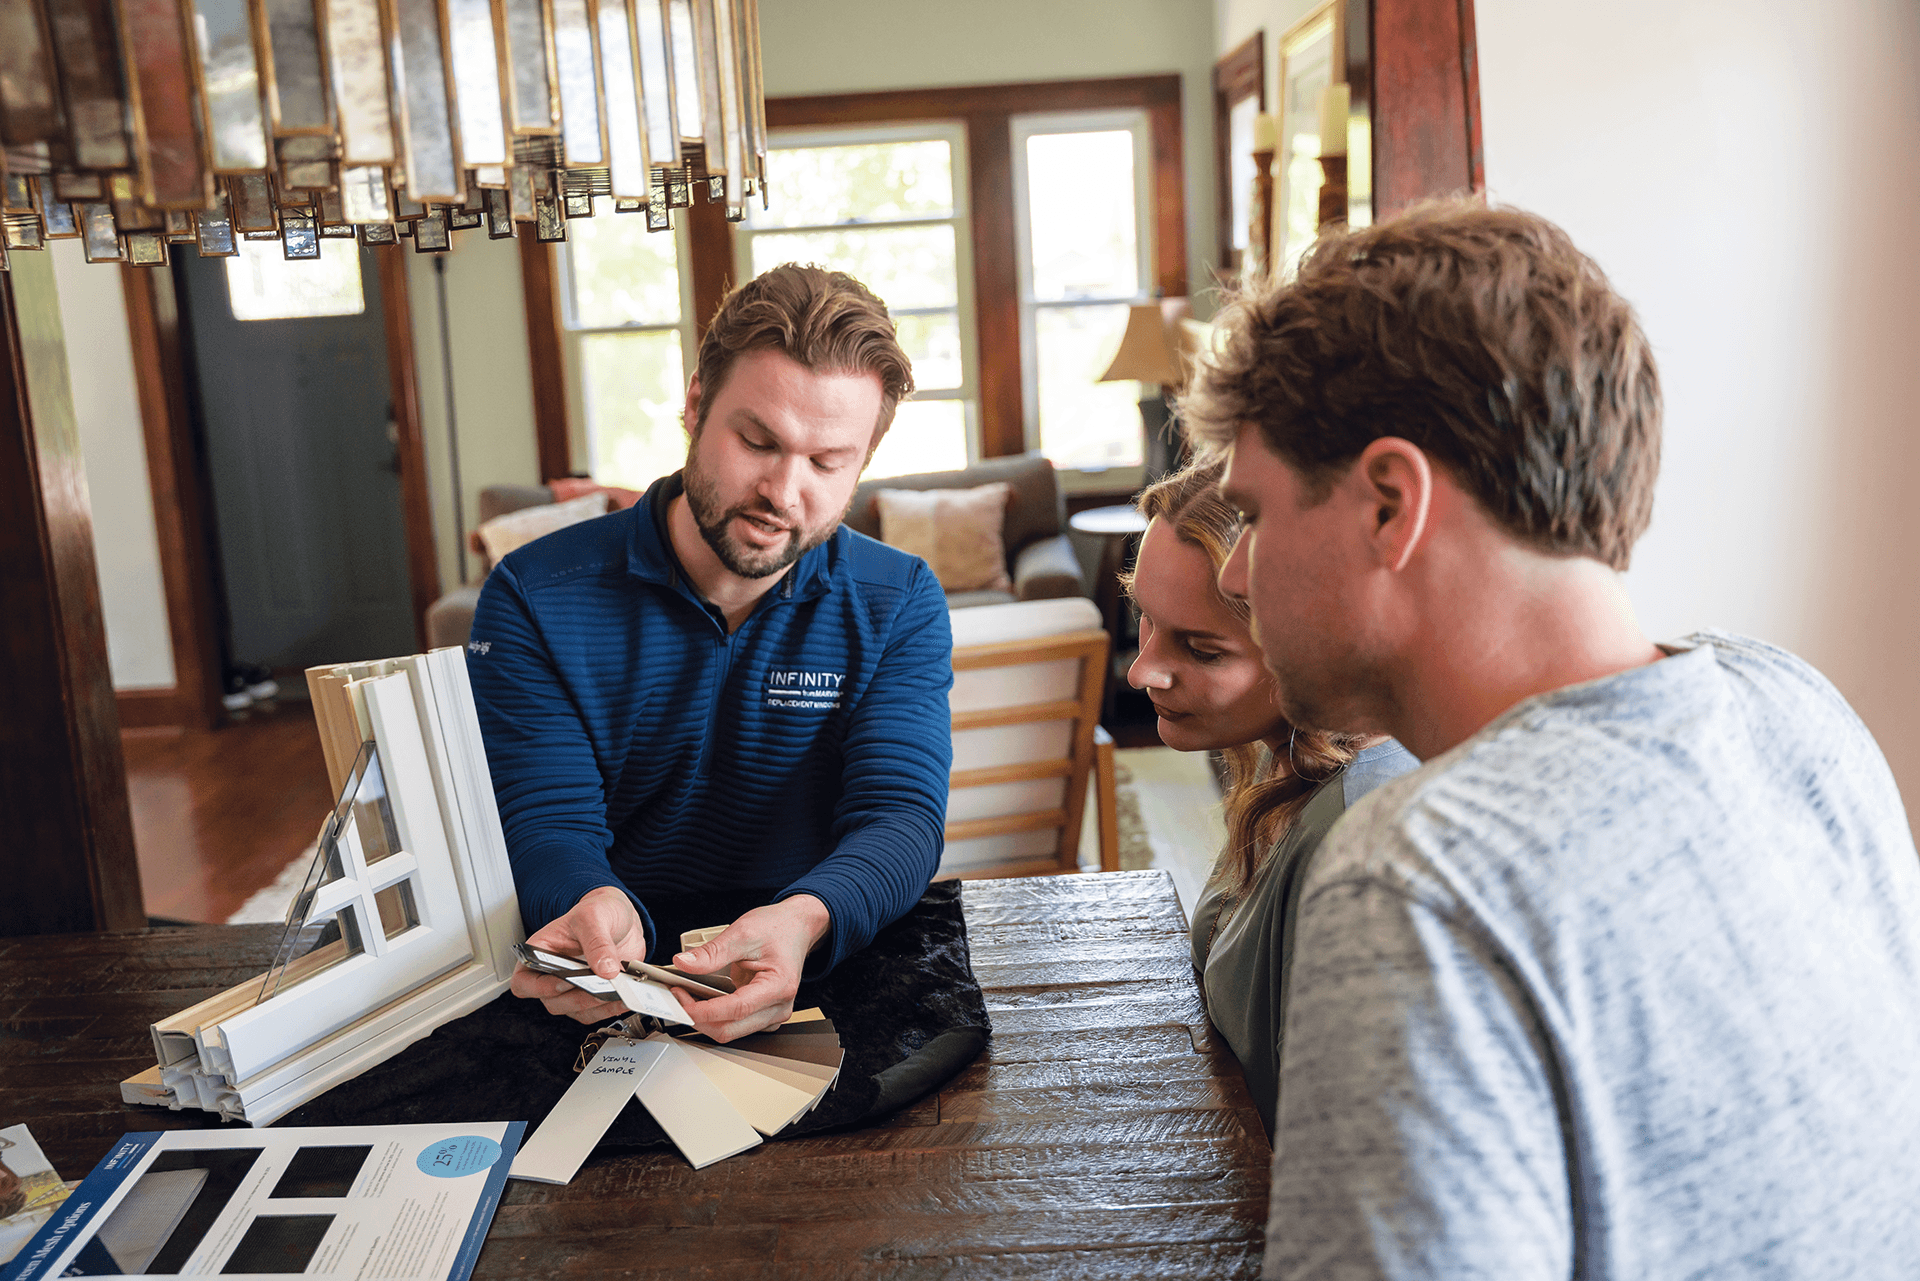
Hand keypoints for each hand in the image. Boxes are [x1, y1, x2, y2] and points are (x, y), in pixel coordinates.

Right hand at [510, 886, 648, 1022]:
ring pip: (574, 1011)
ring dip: (596, 1006)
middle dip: (578, 998)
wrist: (621, 918)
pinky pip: (595, 1013)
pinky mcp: (591, 995)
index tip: (564, 982)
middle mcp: (552, 974)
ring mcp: (572, 987)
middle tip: (601, 985)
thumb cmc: (597, 911)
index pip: (523, 981)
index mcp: (540, 952)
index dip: (539, 987)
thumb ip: (597, 942)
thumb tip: (604, 969)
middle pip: (552, 1001)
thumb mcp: (593, 917)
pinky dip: (609, 1008)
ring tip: (618, 993)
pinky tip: (623, 998)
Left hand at [669, 895, 830, 1041]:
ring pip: (731, 1031)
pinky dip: (716, 1018)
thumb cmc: (778, 929)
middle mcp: (779, 1006)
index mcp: (778, 986)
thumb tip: (684, 963)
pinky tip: (704, 1001)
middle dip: (699, 1018)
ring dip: (706, 1020)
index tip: (681, 1001)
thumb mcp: (742, 932)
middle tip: (679, 997)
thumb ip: (712, 952)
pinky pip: (736, 1026)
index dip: (704, 1010)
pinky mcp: (765, 1015)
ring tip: (689, 997)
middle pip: (731, 1029)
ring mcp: (773, 1014)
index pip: (736, 1010)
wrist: (796, 927)